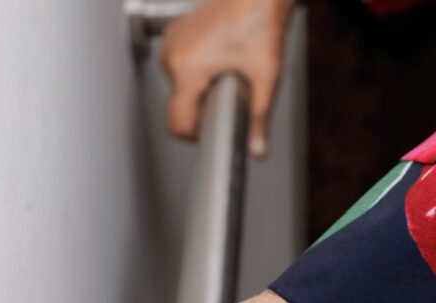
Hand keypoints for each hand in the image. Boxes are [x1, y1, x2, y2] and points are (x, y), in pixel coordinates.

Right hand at [160, 0, 294, 155]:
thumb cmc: (261, 20)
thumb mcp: (265, 77)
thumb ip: (259, 119)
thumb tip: (256, 150)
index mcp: (187, 69)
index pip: (176, 123)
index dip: (195, 135)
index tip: (211, 129)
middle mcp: (172, 56)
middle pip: (179, 104)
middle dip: (203, 104)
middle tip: (231, 85)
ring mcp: (170, 43)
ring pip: (178, 85)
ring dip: (199, 86)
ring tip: (225, 67)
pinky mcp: (172, 34)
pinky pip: (178, 66)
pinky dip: (195, 69)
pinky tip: (216, 55)